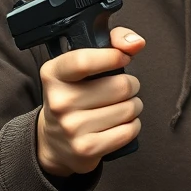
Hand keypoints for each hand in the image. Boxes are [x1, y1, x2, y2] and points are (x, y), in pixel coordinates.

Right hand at [37, 26, 145, 176]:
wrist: (54, 141)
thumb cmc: (77, 94)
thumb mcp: (82, 64)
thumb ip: (112, 42)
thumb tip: (136, 43)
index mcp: (54, 74)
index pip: (83, 61)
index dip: (112, 57)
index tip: (123, 58)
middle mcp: (59, 101)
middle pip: (121, 86)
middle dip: (131, 85)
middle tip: (123, 88)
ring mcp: (71, 128)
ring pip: (130, 108)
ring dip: (133, 106)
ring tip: (119, 106)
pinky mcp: (86, 148)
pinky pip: (130, 130)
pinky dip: (133, 125)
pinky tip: (119, 124)